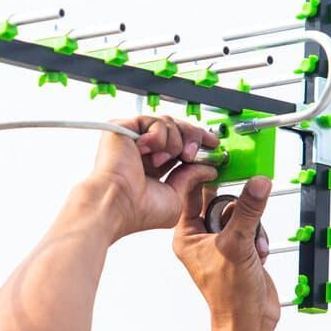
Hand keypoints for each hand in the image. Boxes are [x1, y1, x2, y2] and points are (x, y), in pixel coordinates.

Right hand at [86, 115, 219, 238]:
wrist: (117, 203)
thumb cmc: (138, 210)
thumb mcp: (177, 197)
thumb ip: (192, 179)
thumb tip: (207, 168)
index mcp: (154, 167)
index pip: (181, 145)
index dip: (198, 142)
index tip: (214, 145)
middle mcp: (144, 151)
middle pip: (178, 129)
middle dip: (192, 138)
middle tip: (191, 154)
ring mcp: (134, 139)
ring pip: (169, 123)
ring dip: (173, 142)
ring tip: (162, 160)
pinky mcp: (123, 127)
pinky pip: (154, 121)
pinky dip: (158, 135)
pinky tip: (148, 151)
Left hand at [172, 176, 279, 330]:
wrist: (249, 322)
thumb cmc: (230, 294)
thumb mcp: (238, 244)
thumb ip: (248, 211)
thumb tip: (257, 183)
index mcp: (187, 234)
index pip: (191, 194)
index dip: (206, 178)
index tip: (222, 164)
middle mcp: (201, 237)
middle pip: (222, 202)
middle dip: (240, 210)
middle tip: (247, 214)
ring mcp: (221, 244)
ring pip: (240, 215)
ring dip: (252, 227)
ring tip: (253, 245)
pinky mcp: (239, 250)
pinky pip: (251, 228)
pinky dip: (259, 238)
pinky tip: (259, 253)